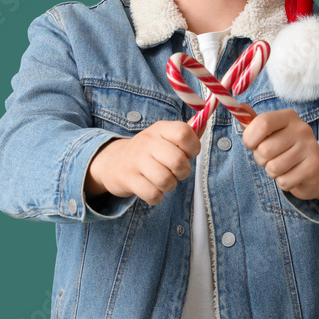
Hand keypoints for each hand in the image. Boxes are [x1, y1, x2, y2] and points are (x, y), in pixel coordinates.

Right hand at [85, 121, 199, 205]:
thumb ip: (186, 132)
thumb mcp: (165, 136)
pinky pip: (153, 194)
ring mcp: (136, 160)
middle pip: (178, 161)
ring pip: (166, 180)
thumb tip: (205, 122)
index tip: (188, 153)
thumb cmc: (149, 151)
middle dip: (183, 172)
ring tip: (164, 182)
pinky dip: (157, 197)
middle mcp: (148, 141)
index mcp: (160, 128)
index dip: (193, 147)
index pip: (184, 133)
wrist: (114, 162)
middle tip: (177, 172)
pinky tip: (153, 190)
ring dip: (170, 186)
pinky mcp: (128, 178)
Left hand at [242, 109, 318, 205]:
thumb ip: (255, 123)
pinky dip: (283, 182)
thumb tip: (241, 107)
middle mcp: (301, 129)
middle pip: (265, 149)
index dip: (250, 138)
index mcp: (288, 116)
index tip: (252, 144)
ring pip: (273, 168)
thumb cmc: (285, 149)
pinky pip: (284, 181)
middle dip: (260, 159)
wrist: (314, 169)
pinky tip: (291, 175)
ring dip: (272, 172)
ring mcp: (310, 147)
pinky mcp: (314, 167)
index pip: (262, 123)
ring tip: (281, 166)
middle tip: (270, 158)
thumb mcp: (271, 133)